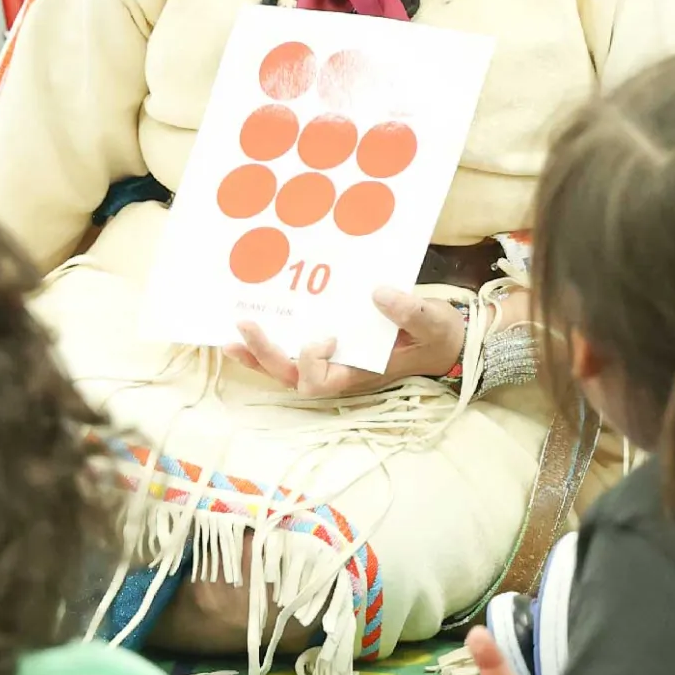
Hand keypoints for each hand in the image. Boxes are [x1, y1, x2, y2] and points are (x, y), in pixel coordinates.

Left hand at [223, 287, 465, 397]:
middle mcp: (340, 372)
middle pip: (292, 377)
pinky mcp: (331, 348)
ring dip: (257, 355)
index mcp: (360, 374)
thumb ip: (409, 311)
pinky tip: (248, 331)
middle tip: (245, 325)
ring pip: (286, 370)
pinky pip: (293, 354)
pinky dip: (268, 347)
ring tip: (231, 337)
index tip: (326, 335)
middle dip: (265, 355)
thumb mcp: (431, 322)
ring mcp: (333, 362)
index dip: (311, 360)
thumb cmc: (437, 335)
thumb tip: (378, 293)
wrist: (443, 341)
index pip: (319, 381)